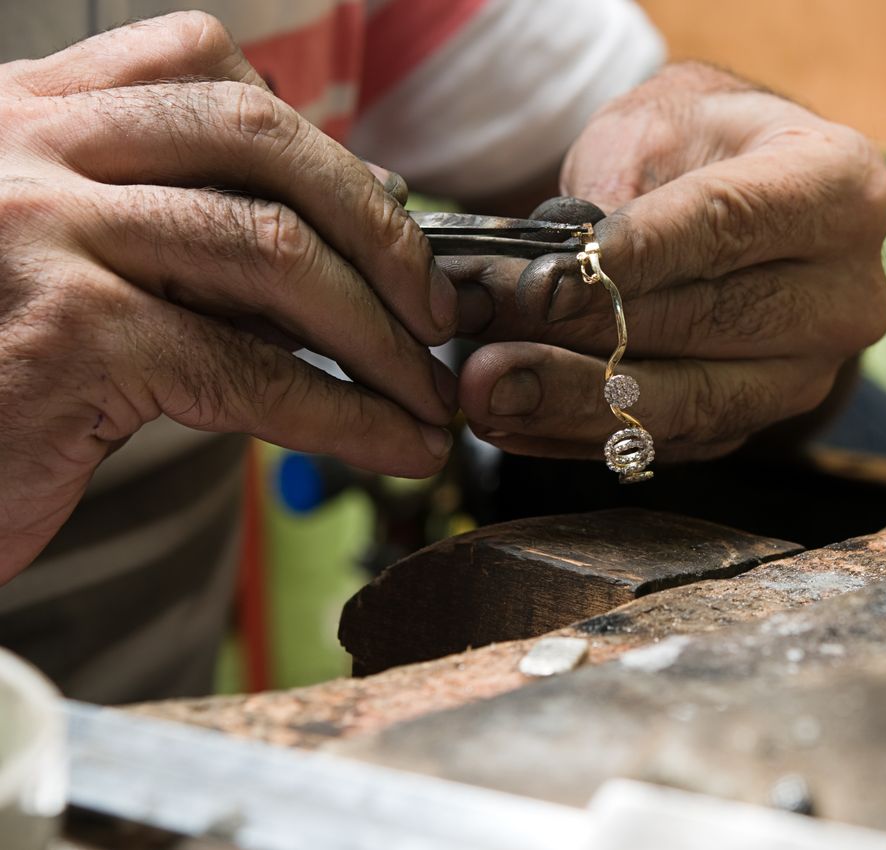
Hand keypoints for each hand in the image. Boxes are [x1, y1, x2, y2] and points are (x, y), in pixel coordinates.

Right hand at [0, 12, 456, 579]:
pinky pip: (247, 368)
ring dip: (380, 332)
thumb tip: (325, 230)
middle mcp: (26, 149)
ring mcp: (40, 232)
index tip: (383, 216)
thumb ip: (162, 223)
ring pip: (272, 253)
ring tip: (427, 390)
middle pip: (260, 139)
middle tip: (436, 307)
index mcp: (23, 115)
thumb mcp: (51, 260)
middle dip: (380, 226)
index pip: (200, 65)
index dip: (317, 142)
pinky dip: (344, 413)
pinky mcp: (62, 335)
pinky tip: (392, 442)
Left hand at [450, 62, 885, 462]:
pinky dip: (580, 434)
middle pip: (710, 324)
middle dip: (586, 332)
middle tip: (486, 329)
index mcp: (841, 192)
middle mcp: (846, 295)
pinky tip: (510, 419)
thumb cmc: (697, 144)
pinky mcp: (759, 422)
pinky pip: (668, 443)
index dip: (634, 257)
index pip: (728, 226)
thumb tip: (563, 270)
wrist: (735, 193)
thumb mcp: (660, 121)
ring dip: (575, 401)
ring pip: (691, 402)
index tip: (543, 278)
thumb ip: (621, 180)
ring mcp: (809, 372)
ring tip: (484, 389)